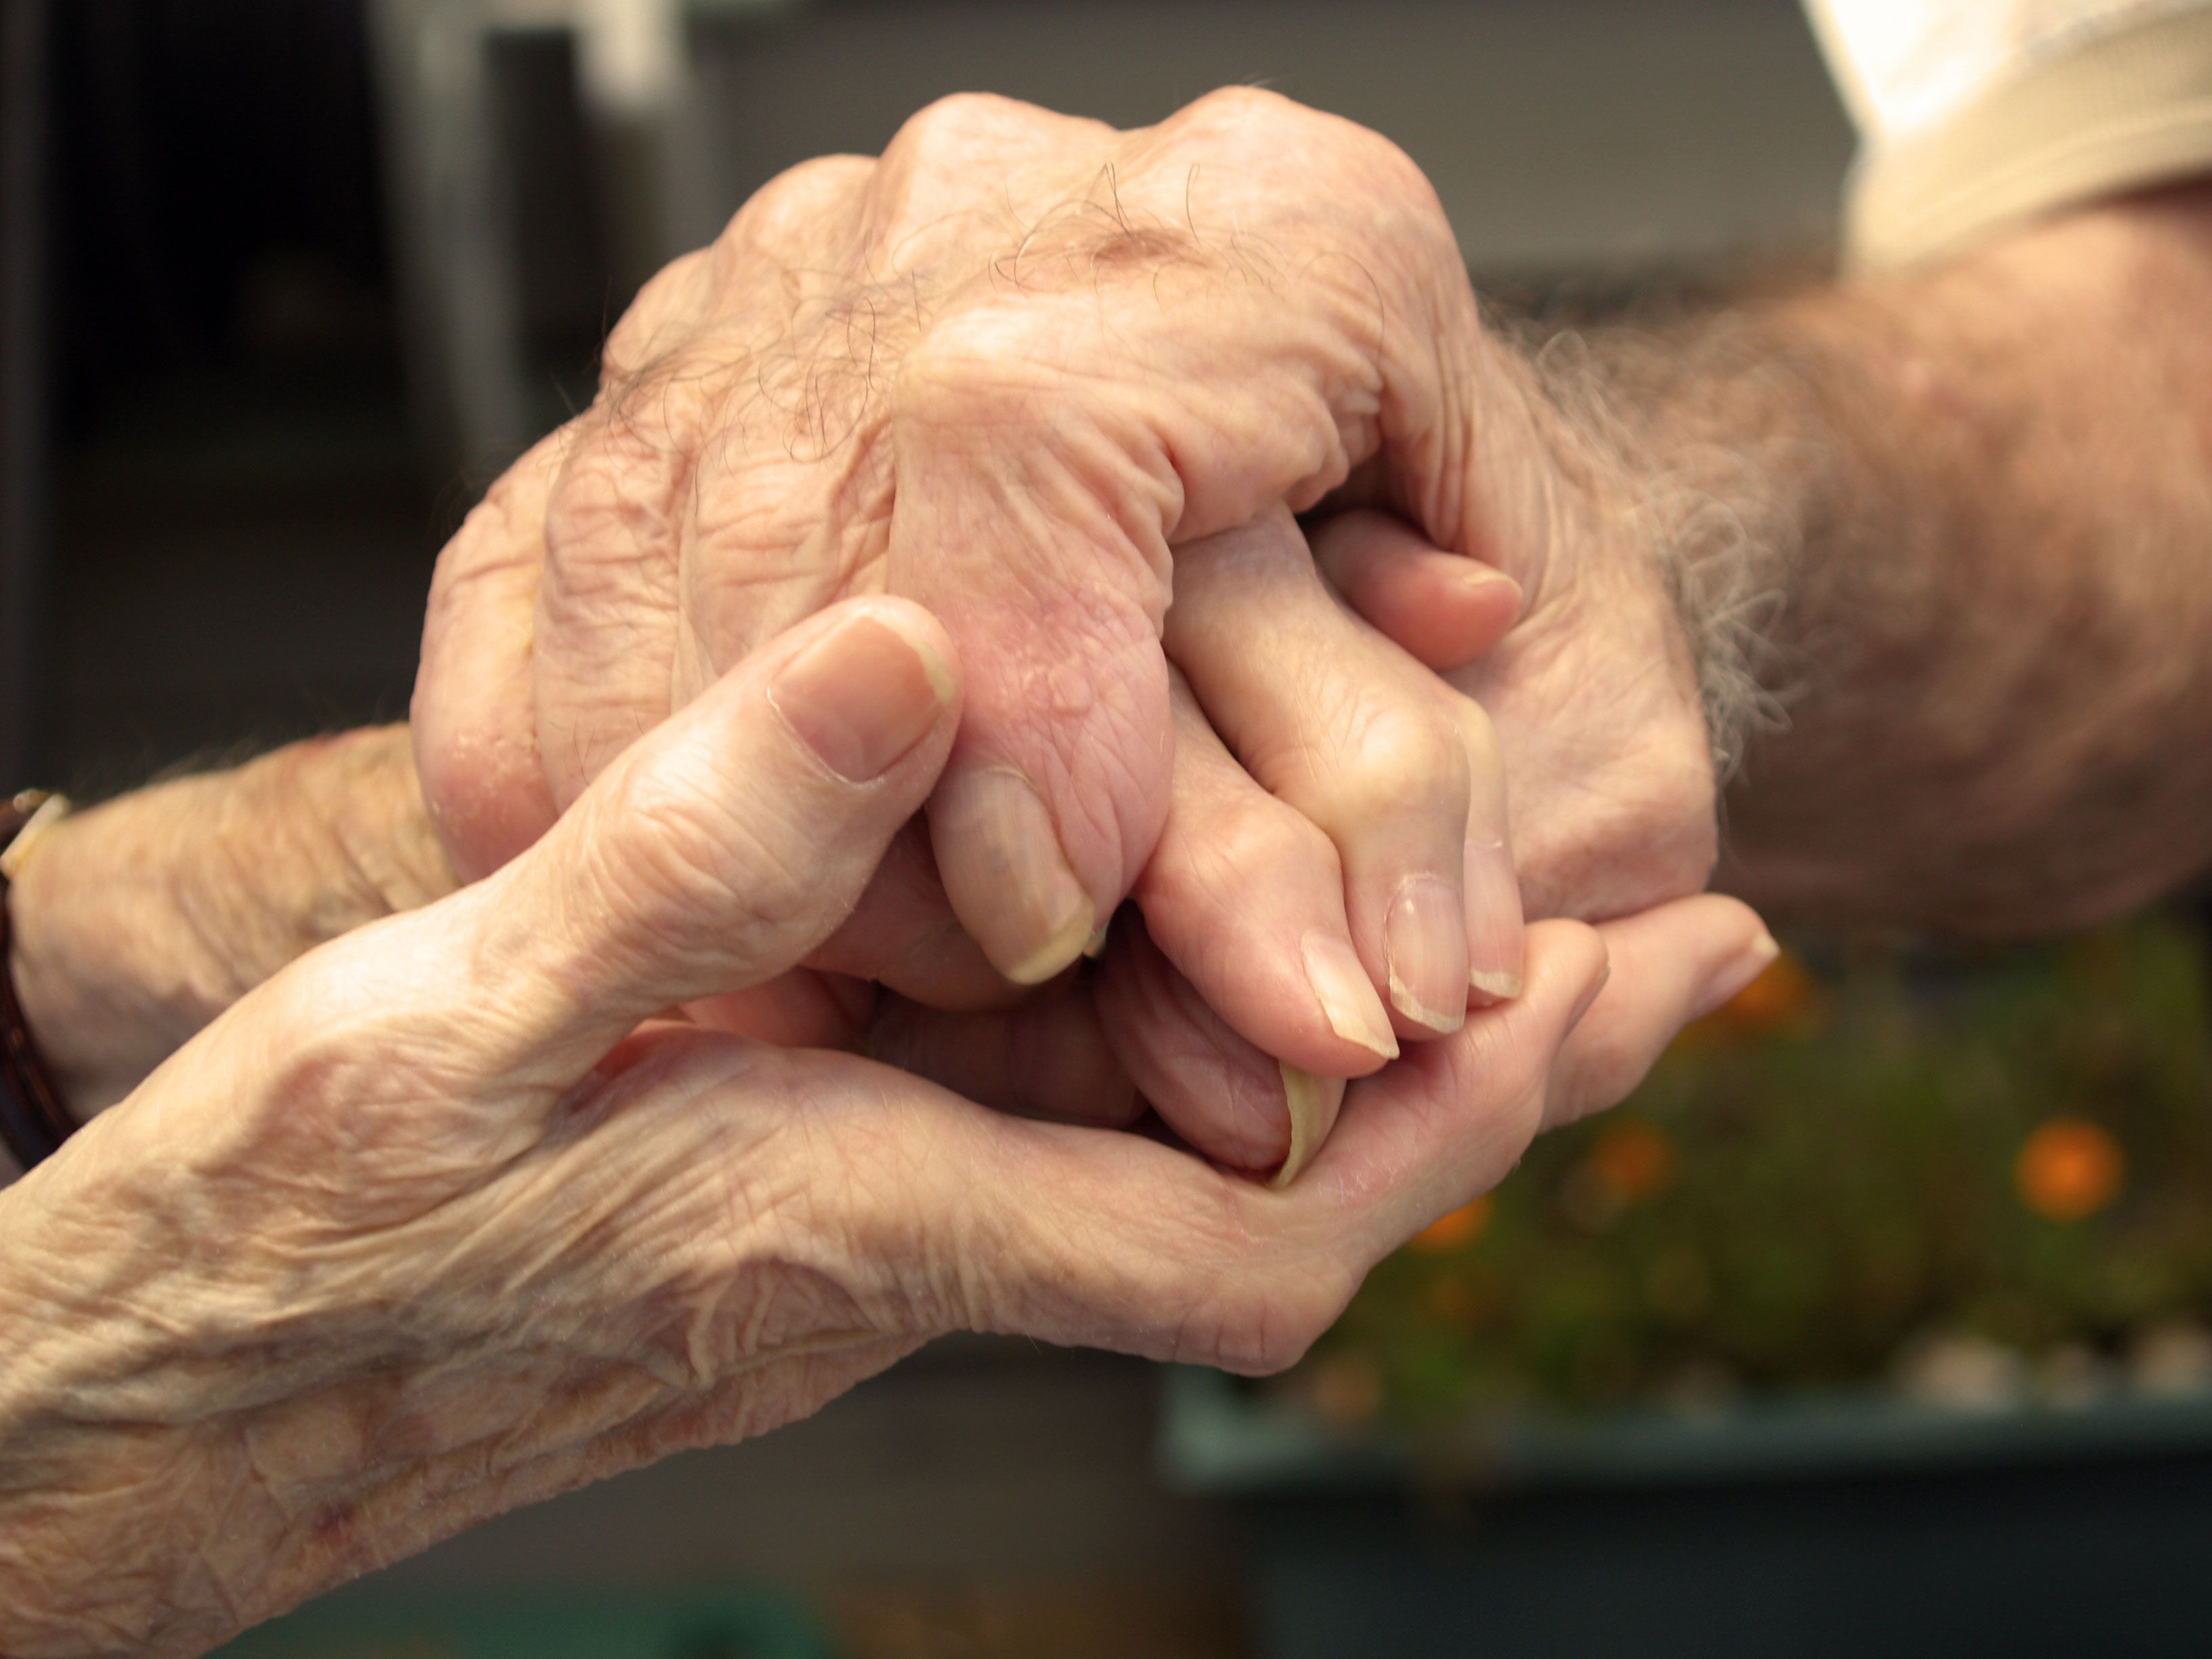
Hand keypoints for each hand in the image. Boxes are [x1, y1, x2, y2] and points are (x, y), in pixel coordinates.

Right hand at [1, 597, 1766, 1655]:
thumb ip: (688, 861)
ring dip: (1349, 1024)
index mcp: (854, 1219)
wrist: (167, 1410)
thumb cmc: (276, 1256)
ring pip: (1180, 1131)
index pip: (1256, 1225)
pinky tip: (1205, 916)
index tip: (1626, 989)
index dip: (1460, 1125)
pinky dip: (1177, 1012)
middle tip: (1658, 931)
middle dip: (1488, 1071)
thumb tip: (915, 672)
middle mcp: (901, 1246)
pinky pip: (1062, 1107)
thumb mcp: (447, 1033)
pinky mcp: (798, 1179)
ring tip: (1492, 892)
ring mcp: (860, 1220)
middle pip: (1278, 1179)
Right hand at [413, 88, 1715, 998]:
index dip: (1022, 696)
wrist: (1403, 539)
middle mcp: (1018, 205)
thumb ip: (1453, 844)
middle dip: (864, 801)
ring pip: (660, 535)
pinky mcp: (696, 360)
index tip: (1056, 912)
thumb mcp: (1578, 737)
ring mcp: (827, 265)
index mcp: (1280, 233)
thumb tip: (1337, 1008)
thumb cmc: (1506, 657)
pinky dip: (563, 747)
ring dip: (711, 802)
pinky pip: (535, 553)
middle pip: (823, 486)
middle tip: (948, 987)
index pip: (1039, 426)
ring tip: (831, 971)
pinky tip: (648, 877)